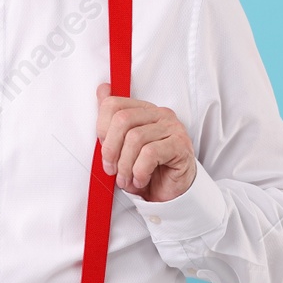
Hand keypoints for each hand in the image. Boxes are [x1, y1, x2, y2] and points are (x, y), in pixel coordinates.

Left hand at [95, 82, 196, 201]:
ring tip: (127, 179)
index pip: (114, 104)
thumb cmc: (148, 169)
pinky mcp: (180, 145)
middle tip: (112, 169)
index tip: (104, 151)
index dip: (102, 129)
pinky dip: (140, 171)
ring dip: (125, 165)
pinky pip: (150, 153)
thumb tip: (102, 89)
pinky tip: (141, 179)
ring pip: (135, 139)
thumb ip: (111, 120)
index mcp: (144, 110)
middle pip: (122, 120)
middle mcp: (159, 114)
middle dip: (111, 149)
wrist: (170, 192)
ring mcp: (172, 128)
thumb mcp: (122, 146)